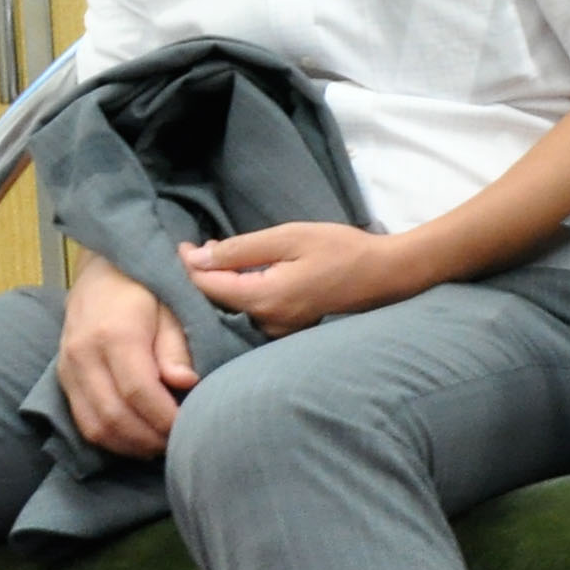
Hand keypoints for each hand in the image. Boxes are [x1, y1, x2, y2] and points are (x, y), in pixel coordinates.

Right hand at [56, 256, 195, 456]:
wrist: (103, 270)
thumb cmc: (147, 287)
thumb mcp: (172, 305)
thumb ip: (176, 346)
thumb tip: (186, 382)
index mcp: (114, 333)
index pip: (139, 391)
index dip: (165, 418)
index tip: (191, 428)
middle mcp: (83, 353)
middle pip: (114, 415)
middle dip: (149, 438)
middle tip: (179, 444)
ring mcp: (67, 367)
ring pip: (94, 426)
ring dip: (130, 445)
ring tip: (160, 446)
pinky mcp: (62, 378)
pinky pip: (82, 421)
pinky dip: (111, 438)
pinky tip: (137, 440)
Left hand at [180, 222, 429, 335]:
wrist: (387, 274)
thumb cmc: (342, 250)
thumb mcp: (289, 237)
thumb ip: (240, 249)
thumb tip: (196, 257)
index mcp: (265, 299)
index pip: (207, 287)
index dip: (189, 265)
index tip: (183, 244)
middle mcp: (267, 323)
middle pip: (218, 303)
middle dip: (204, 276)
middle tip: (200, 247)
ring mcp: (279, 332)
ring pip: (235, 309)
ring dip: (224, 285)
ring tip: (222, 257)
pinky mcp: (289, 331)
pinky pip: (254, 313)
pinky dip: (243, 294)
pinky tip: (247, 275)